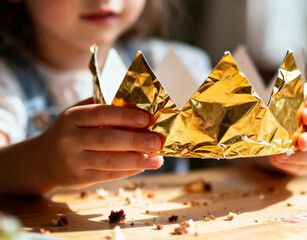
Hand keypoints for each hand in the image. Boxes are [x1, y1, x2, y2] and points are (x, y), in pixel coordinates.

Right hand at [36, 102, 163, 188]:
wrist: (43, 160)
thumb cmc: (71, 131)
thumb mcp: (78, 114)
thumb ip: (103, 108)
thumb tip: (139, 107)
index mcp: (71, 117)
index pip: (100, 113)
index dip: (124, 115)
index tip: (147, 118)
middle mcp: (69, 139)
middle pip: (106, 139)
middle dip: (135, 140)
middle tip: (157, 141)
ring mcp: (73, 161)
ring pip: (109, 161)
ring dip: (137, 160)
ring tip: (158, 159)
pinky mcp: (79, 179)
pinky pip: (108, 175)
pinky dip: (128, 171)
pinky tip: (144, 166)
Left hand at [268, 99, 306, 175]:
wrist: (275, 138)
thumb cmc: (280, 119)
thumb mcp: (279, 110)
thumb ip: (276, 105)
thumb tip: (260, 95)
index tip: (305, 116)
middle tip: (302, 142)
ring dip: (300, 157)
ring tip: (280, 156)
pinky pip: (305, 167)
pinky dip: (291, 166)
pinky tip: (277, 162)